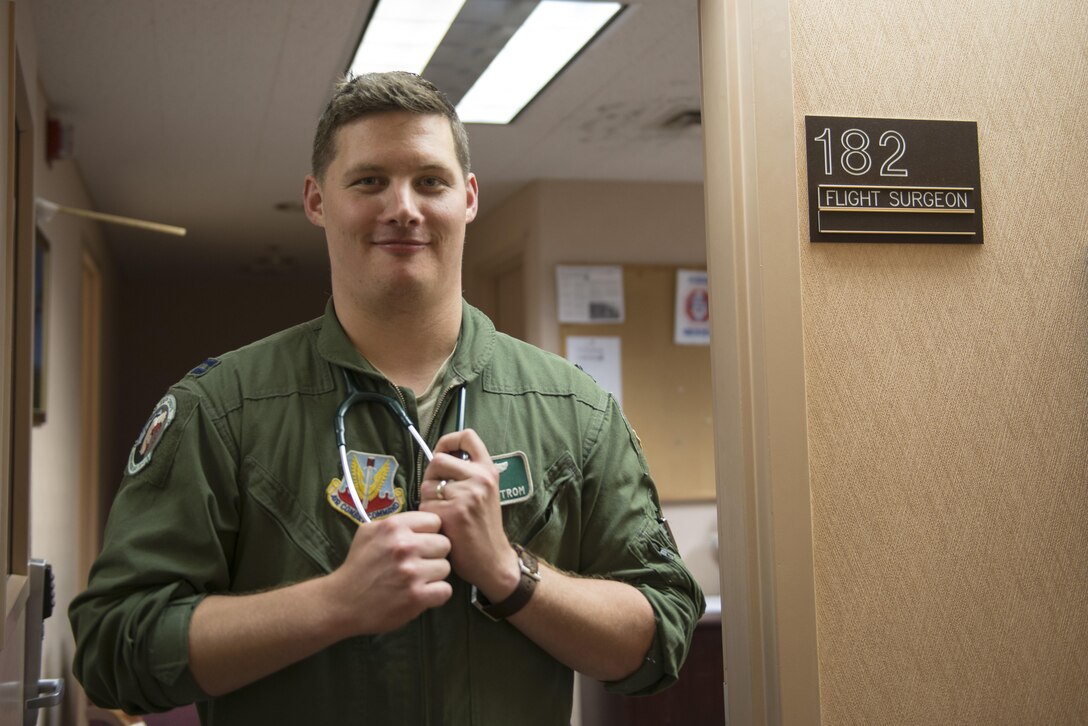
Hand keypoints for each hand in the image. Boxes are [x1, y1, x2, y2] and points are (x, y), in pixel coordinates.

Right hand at [325, 511, 452, 635]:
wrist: (342, 602)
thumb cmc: (358, 565)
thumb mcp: (368, 532)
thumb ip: (396, 523)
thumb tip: (423, 519)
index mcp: (393, 527)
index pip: (435, 521)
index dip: (429, 533)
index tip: (420, 543)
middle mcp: (404, 546)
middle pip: (445, 544)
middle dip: (434, 554)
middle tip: (418, 564)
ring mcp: (411, 572)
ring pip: (446, 567)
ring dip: (434, 576)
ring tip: (416, 580)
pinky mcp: (416, 596)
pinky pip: (445, 590)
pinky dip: (436, 595)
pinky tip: (421, 594)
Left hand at [418, 429, 519, 601]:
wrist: (492, 560)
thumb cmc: (483, 527)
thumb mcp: (485, 492)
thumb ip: (468, 474)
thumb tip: (438, 458)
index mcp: (488, 470)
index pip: (467, 436)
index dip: (449, 440)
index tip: (444, 451)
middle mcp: (480, 478)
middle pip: (438, 460)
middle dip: (432, 476)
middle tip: (441, 495)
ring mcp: (466, 495)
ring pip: (427, 484)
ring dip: (428, 499)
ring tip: (444, 513)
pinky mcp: (452, 512)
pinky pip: (424, 505)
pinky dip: (428, 517)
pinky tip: (443, 526)